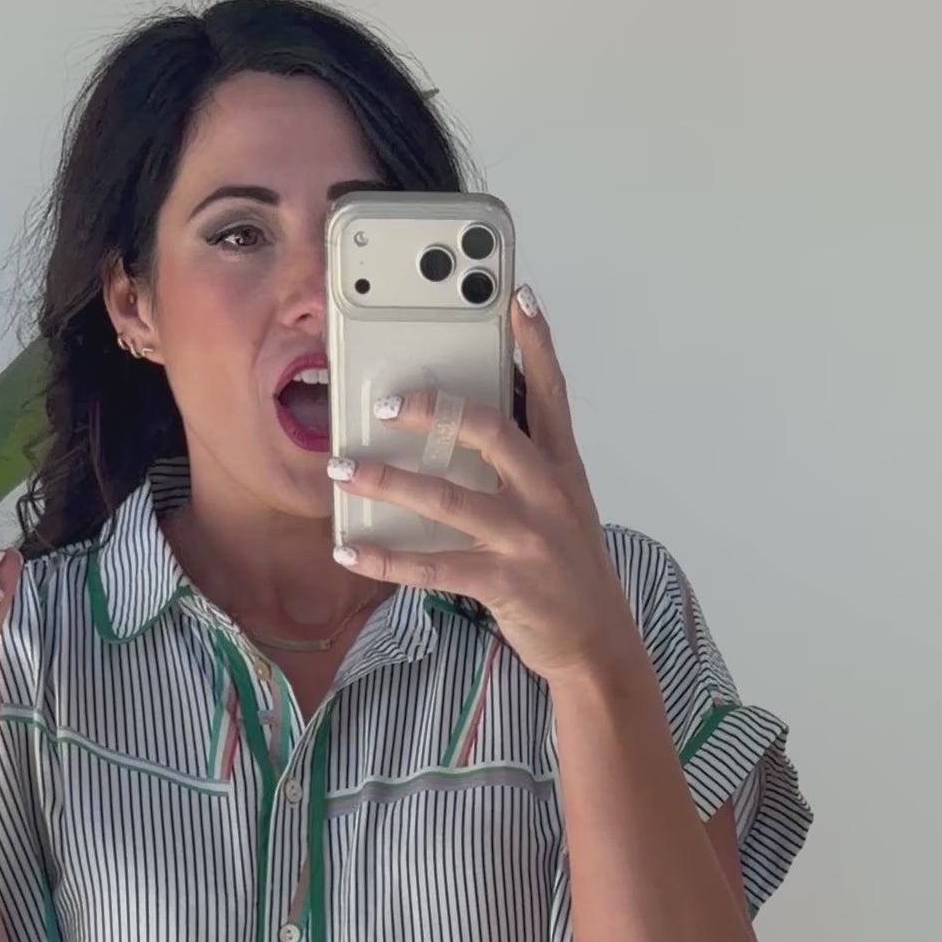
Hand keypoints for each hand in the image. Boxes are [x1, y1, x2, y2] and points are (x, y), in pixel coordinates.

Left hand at [327, 293, 637, 690]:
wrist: (597, 644)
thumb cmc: (569, 570)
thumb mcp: (564, 506)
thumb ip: (527, 464)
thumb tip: (472, 427)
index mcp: (562, 469)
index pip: (551, 392)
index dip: (535, 343)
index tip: (516, 297)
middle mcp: (547, 495)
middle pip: (488, 431)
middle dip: (433, 409)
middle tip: (385, 403)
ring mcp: (526, 540)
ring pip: (447, 499)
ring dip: (388, 482)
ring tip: (344, 470)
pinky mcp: (504, 583)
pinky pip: (433, 566)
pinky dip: (386, 558)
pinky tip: (352, 548)